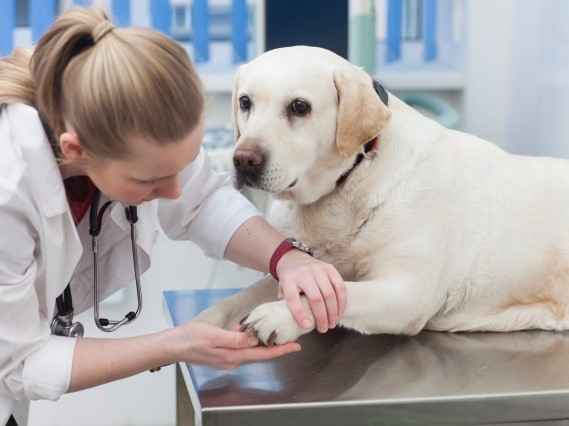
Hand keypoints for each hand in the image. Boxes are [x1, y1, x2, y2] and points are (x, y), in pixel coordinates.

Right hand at [172, 321, 300, 368]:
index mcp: (233, 356)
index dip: (281, 350)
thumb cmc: (191, 338)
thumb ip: (235, 338)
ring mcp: (228, 357)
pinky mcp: (222, 353)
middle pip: (260, 354)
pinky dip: (252, 341)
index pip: (263, 354)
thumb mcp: (214, 335)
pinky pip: (242, 348)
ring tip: (278, 335)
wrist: (172, 345)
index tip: (295, 346)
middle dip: (277, 348)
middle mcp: (233, 360)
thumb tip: (254, 339)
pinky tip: (254, 333)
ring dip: (265, 344)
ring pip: (252, 351)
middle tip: (292, 339)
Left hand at [276, 250, 345, 332]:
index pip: (293, 298)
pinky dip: (342, 301)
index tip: (306, 326)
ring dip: (334, 312)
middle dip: (322, 317)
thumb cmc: (290, 280)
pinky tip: (340, 312)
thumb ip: (287, 305)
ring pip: (330, 293)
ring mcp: (318, 269)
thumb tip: (298, 324)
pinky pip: (340, 286)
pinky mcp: (330, 268)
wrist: (294, 258)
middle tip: (323, 329)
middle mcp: (304, 273)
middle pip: (315, 298)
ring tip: (332, 323)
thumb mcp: (282, 290)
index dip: (300, 314)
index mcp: (289, 280)